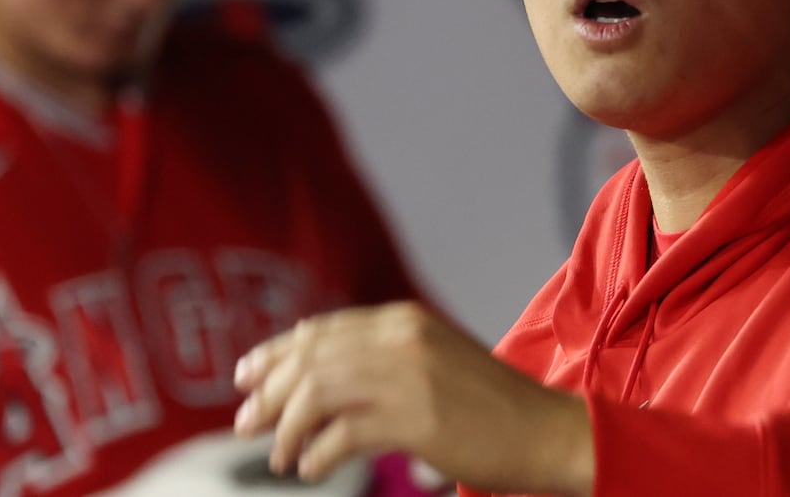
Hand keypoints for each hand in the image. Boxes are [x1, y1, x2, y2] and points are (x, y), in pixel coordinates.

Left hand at [231, 301, 593, 495]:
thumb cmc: (489, 405)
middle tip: (246, 425)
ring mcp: (410, 375)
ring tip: (283, 457)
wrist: (544, 429)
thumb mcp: (434, 359)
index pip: (321, 330)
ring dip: (288, 428)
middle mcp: (403, 338)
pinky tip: (313, 468)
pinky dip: (318, 454)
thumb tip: (314, 371)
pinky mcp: (417, 418)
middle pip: (311, 358)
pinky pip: (343, 433)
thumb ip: (382, 356)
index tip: (245, 377)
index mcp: (404, 320)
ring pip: (318, 392)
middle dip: (268, 393)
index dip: (275, 353)